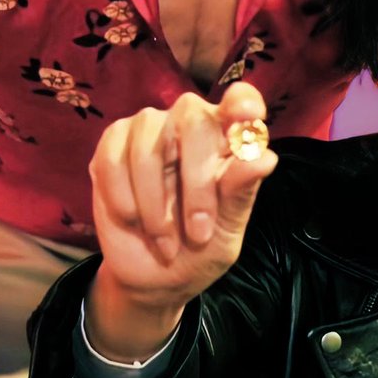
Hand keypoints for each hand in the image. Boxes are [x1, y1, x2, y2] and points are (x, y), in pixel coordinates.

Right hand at [86, 82, 277, 359]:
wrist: (155, 277)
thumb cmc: (201, 248)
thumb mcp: (228, 230)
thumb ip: (241, 193)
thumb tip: (264, 158)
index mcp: (228, 138)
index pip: (240, 100)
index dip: (243, 103)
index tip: (248, 117)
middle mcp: (190, 122)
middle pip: (193, 120)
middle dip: (196, 184)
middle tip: (199, 234)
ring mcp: (149, 128)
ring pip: (148, 145)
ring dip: (156, 203)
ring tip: (165, 242)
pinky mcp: (114, 143)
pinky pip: (113, 159)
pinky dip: (122, 197)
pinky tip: (133, 220)